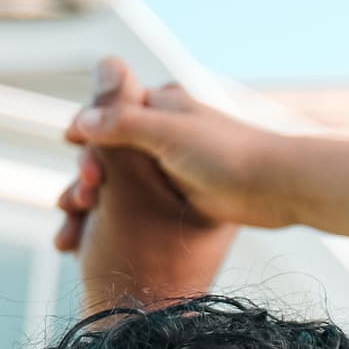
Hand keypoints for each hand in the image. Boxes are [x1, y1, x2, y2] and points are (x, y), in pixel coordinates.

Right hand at [55, 57, 248, 310]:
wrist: (278, 188)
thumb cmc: (228, 156)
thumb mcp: (170, 134)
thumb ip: (124, 124)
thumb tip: (82, 119)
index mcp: (161, 104)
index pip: (106, 111)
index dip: (85, 132)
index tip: (72, 146)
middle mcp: (162, 130)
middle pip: (105, 152)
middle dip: (85, 177)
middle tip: (79, 200)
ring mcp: (168, 165)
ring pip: (115, 182)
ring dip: (89, 205)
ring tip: (70, 234)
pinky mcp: (175, 195)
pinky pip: (131, 206)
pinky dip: (107, 221)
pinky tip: (85, 244)